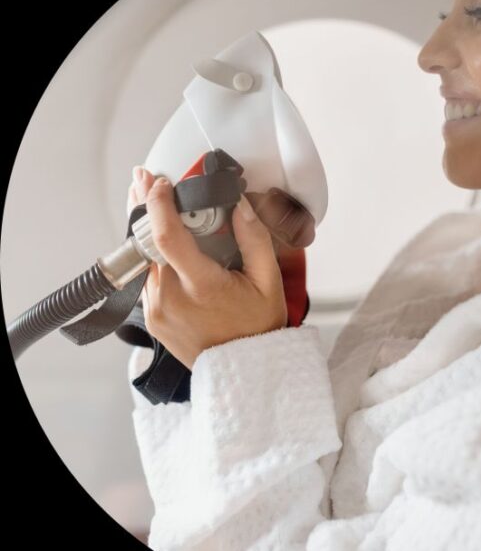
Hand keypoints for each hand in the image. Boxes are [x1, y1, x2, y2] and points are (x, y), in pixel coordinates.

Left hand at [127, 167, 287, 369]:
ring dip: (149, 230)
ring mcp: (157, 309)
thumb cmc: (258, 329)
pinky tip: (163, 242)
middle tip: (142, 178)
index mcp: (201, 286)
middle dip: (144, 205)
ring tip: (153, 203)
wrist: (244, 372)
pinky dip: (154, 256)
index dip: (158, 204)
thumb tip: (240, 205)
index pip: (167, 237)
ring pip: (146, 257)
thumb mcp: (269, 282)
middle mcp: (171, 298)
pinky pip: (149, 276)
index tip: (160, 182)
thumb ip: (255, 239)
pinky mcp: (152, 317)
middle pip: (147, 241)